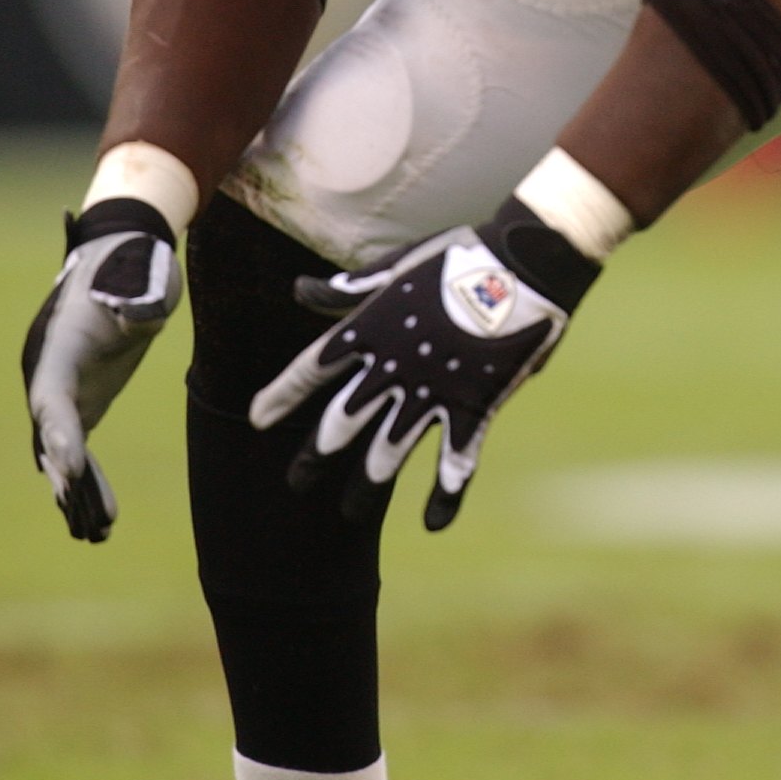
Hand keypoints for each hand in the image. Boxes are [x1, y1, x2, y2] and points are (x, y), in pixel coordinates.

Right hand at [21, 199, 181, 542]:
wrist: (124, 249)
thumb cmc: (137, 260)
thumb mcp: (146, 275)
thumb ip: (141, 298)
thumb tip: (139, 319)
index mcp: (60, 341)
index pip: (51, 396)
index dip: (57, 434)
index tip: (68, 470)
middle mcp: (47, 369)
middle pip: (50, 433)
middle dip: (69, 478)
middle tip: (88, 521)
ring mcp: (59, 386)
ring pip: (58, 449)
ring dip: (75, 492)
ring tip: (97, 534)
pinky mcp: (78, 397)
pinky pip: (74, 447)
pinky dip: (86, 482)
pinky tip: (102, 520)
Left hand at [248, 202, 598, 529]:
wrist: (523, 266)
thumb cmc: (459, 257)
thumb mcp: (397, 266)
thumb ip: (348, 289)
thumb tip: (299, 289)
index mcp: (371, 329)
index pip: (311, 369)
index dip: (281, 395)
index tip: (257, 418)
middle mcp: (392, 368)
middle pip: (341, 422)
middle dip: (314, 455)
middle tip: (295, 481)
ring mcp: (432, 393)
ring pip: (387, 452)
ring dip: (365, 487)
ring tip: (349, 512)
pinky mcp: (473, 408)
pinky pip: (455, 463)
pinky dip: (446, 495)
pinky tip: (433, 522)